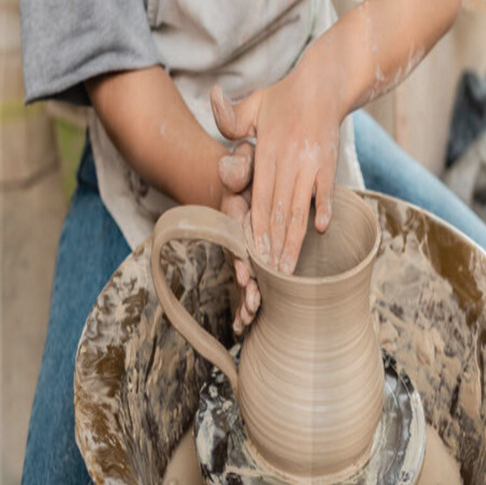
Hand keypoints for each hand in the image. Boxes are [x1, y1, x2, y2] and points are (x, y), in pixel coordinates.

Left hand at [210, 61, 344, 274]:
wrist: (323, 84)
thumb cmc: (284, 99)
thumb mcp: (252, 106)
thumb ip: (230, 117)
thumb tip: (213, 99)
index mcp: (267, 151)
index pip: (259, 198)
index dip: (257, 229)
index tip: (255, 254)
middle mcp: (288, 160)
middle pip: (278, 211)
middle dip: (275, 246)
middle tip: (271, 275)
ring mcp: (310, 163)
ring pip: (300, 208)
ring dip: (295, 240)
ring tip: (291, 268)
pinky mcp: (329, 164)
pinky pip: (326, 190)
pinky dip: (324, 208)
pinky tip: (322, 229)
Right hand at [217, 140, 259, 332]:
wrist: (247, 179)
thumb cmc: (249, 170)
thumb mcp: (242, 162)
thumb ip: (238, 166)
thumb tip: (233, 169)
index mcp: (233, 214)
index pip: (236, 238)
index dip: (240, 257)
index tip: (244, 275)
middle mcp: (235, 235)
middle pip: (240, 264)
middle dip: (246, 286)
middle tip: (252, 305)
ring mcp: (242, 249)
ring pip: (244, 276)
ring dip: (247, 297)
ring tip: (250, 318)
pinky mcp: (250, 257)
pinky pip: (249, 280)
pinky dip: (247, 300)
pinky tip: (246, 323)